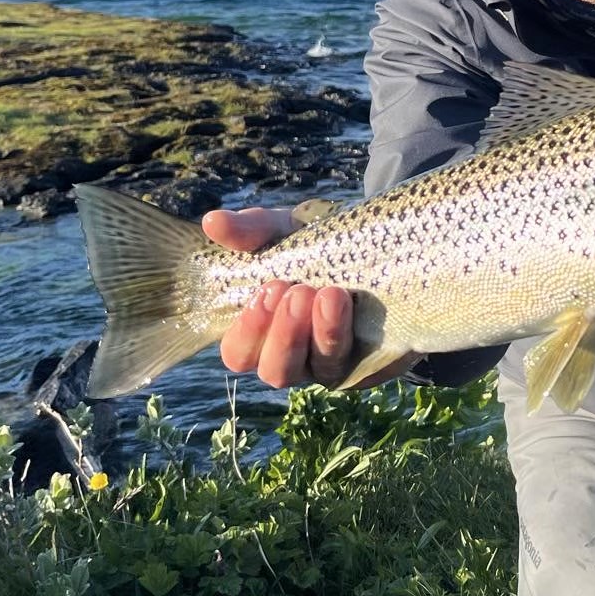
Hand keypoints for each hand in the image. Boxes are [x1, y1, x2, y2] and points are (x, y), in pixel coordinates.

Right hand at [203, 206, 417, 390]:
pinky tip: (346, 302)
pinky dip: (346, 330)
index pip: (239, 353)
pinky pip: (357, 360)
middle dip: (283, 334)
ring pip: (318, 370)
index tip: (264, 291)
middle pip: (276, 372)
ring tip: (326, 293)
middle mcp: (296, 355)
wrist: (381, 244)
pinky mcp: (370, 361)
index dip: (247, 331)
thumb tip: (213, 223)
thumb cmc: (319, 245)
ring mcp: (333, 362)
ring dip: (319, 333)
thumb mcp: (284, 231)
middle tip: (296, 290)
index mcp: (265, 332)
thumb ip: (250, 230)